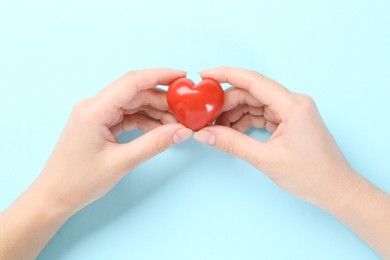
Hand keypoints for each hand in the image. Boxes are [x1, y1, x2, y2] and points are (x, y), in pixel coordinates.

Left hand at [0, 68, 192, 258]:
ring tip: (176, 123)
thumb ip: (154, 143)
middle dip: (162, 99)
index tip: (182, 77)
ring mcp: (96, 114)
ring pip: (133, 103)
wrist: (55, 196)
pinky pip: (127, 115)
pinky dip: (145, 121)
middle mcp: (94, 106)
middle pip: (135, 92)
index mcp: (94, 109)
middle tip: (185, 110)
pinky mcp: (100, 123)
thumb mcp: (122, 162)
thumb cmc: (80, 181)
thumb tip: (182, 131)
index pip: (132, 82)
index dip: (160, 76)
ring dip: (155, 111)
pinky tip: (160, 130)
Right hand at [193, 67, 389, 256]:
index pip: (253, 81)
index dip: (226, 75)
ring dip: (233, 113)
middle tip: (205, 115)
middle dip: (226, 102)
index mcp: (292, 105)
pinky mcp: (289, 120)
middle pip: (251, 92)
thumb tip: (205, 134)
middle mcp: (293, 102)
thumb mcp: (266, 160)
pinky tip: (230, 131)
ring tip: (215, 127)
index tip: (204, 75)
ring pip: (254, 103)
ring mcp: (292, 111)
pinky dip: (244, 121)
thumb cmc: (310, 175)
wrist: (335, 189)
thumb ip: (232, 144)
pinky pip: (261, 114)